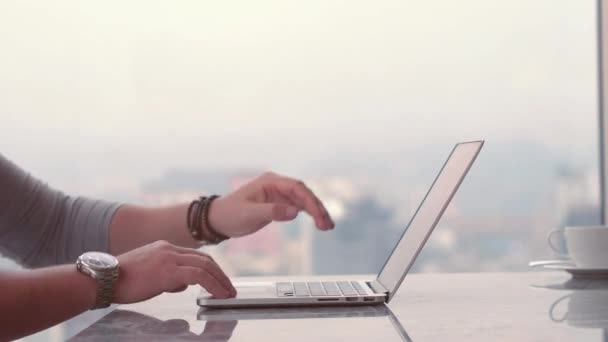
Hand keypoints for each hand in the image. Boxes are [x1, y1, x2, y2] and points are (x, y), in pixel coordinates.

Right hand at [113, 240, 235, 303]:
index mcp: (165, 248)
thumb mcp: (149, 275)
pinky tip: (218, 295)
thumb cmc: (121, 281)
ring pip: (205, 266)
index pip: (196, 256)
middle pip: (205, 259)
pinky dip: (213, 285)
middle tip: (229, 288)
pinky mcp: (168, 270)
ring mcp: (169, 258)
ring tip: (228, 293)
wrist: (103, 279)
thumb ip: (168, 277)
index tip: (219, 280)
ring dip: (220, 281)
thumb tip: (182, 285)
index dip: (211, 269)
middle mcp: (170, 249)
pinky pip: (199, 276)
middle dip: (220, 274)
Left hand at [209, 172, 334, 237]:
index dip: (310, 201)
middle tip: (327, 225)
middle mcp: (277, 185)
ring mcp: (278, 194)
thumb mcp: (250, 214)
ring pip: (303, 201)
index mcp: (270, 182)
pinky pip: (298, 207)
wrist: (218, 220)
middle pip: (303, 193)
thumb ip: (273, 211)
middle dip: (317, 208)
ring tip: (327, 227)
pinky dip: (309, 215)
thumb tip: (295, 212)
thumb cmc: (230, 214)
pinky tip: (318, 224)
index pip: (296, 188)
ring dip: (316, 212)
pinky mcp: (278, 204)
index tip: (318, 216)